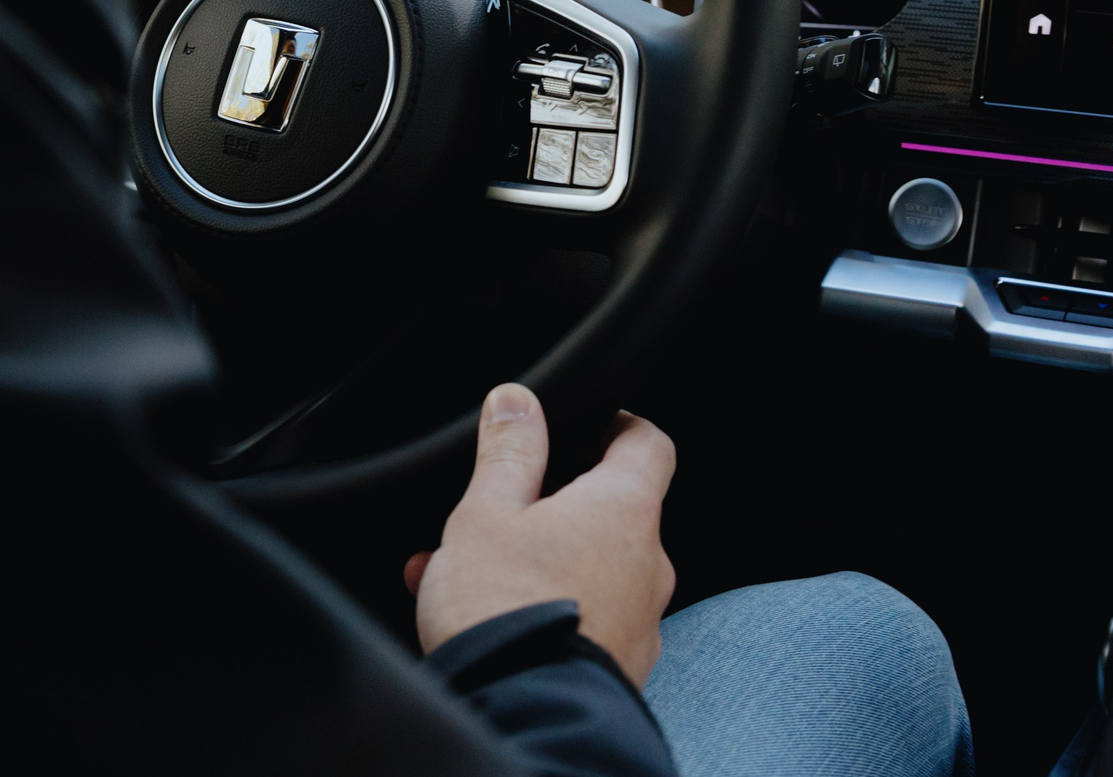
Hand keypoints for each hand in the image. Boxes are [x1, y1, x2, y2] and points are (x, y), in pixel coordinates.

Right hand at [403, 385, 676, 688]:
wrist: (524, 712)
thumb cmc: (506, 606)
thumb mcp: (487, 512)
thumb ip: (508, 452)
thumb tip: (518, 401)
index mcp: (624, 509)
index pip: (648, 444)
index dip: (617, 424)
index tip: (586, 422)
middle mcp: (648, 563)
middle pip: (611, 510)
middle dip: (549, 505)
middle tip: (495, 510)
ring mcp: (641, 620)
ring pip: (589, 567)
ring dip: (536, 560)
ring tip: (464, 572)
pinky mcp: (622, 665)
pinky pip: (584, 617)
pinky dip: (543, 606)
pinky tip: (485, 617)